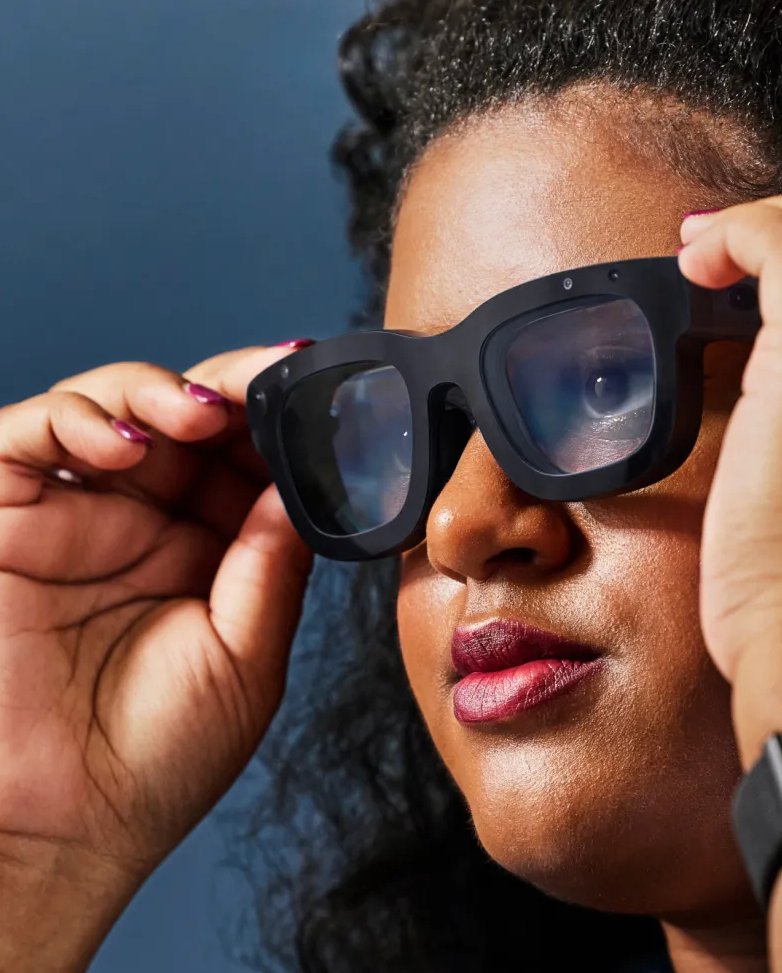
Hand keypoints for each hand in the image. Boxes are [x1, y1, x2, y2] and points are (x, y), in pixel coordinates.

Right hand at [0, 346, 312, 882]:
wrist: (59, 832)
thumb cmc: (158, 758)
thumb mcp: (245, 655)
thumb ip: (271, 562)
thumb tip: (305, 480)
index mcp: (209, 549)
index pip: (247, 460)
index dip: (280, 423)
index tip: (321, 397)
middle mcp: (144, 521)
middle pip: (188, 419)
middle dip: (232, 389)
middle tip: (271, 377)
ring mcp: (75, 514)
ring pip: (113, 406)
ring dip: (162, 391)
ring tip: (205, 412)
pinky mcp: (6, 519)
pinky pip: (27, 437)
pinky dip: (75, 419)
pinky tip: (128, 445)